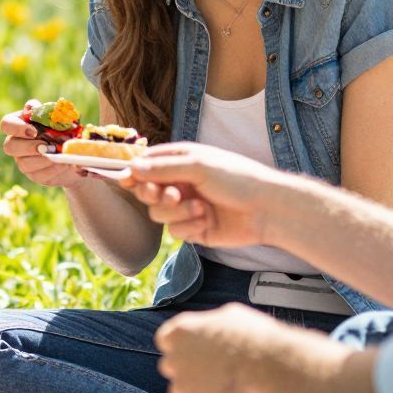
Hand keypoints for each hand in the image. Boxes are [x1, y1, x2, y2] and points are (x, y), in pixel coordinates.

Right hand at [0, 111, 93, 190]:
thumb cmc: (63, 130)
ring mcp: (23, 161)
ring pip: (24, 164)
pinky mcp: (34, 175)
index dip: (16, 128)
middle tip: (45, 146)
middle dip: (28, 147)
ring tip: (59, 155)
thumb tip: (32, 108)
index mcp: (20, 124)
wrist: (74, 153)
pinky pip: (38, 175)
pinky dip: (52, 169)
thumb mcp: (59, 118)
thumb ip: (46, 110)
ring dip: (43, 160)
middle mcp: (17, 143)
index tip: (33, 131)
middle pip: (9, 147)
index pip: (6, 124)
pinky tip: (64, 164)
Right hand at [120, 143, 285, 248]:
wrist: (266, 209)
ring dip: (176, 212)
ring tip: (199, 208)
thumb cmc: (237, 179)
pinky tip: (206, 220)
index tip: (126, 180)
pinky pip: (175, 231)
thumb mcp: (198, 166)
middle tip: (169, 195)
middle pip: (147, 191)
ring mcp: (186, 206)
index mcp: (181, 161)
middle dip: (154, 195)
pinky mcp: (194, 228)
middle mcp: (181, 183)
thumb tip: (131, 168)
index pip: (147, 164)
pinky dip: (188, 226)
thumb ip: (163, 168)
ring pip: (158, 214)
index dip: (134, 172)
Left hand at [155, 303, 320, 392]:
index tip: (196, 350)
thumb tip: (212, 327)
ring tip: (225, 384)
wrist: (270, 369)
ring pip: (182, 386)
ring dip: (197, 387)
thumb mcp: (231, 316)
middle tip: (213, 369)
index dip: (183, 345)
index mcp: (181, 331)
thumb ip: (211, 324)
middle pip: (172, 364)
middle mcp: (175, 357)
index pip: (167, 339)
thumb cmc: (255, 339)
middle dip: (188, 367)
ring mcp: (182, 383)